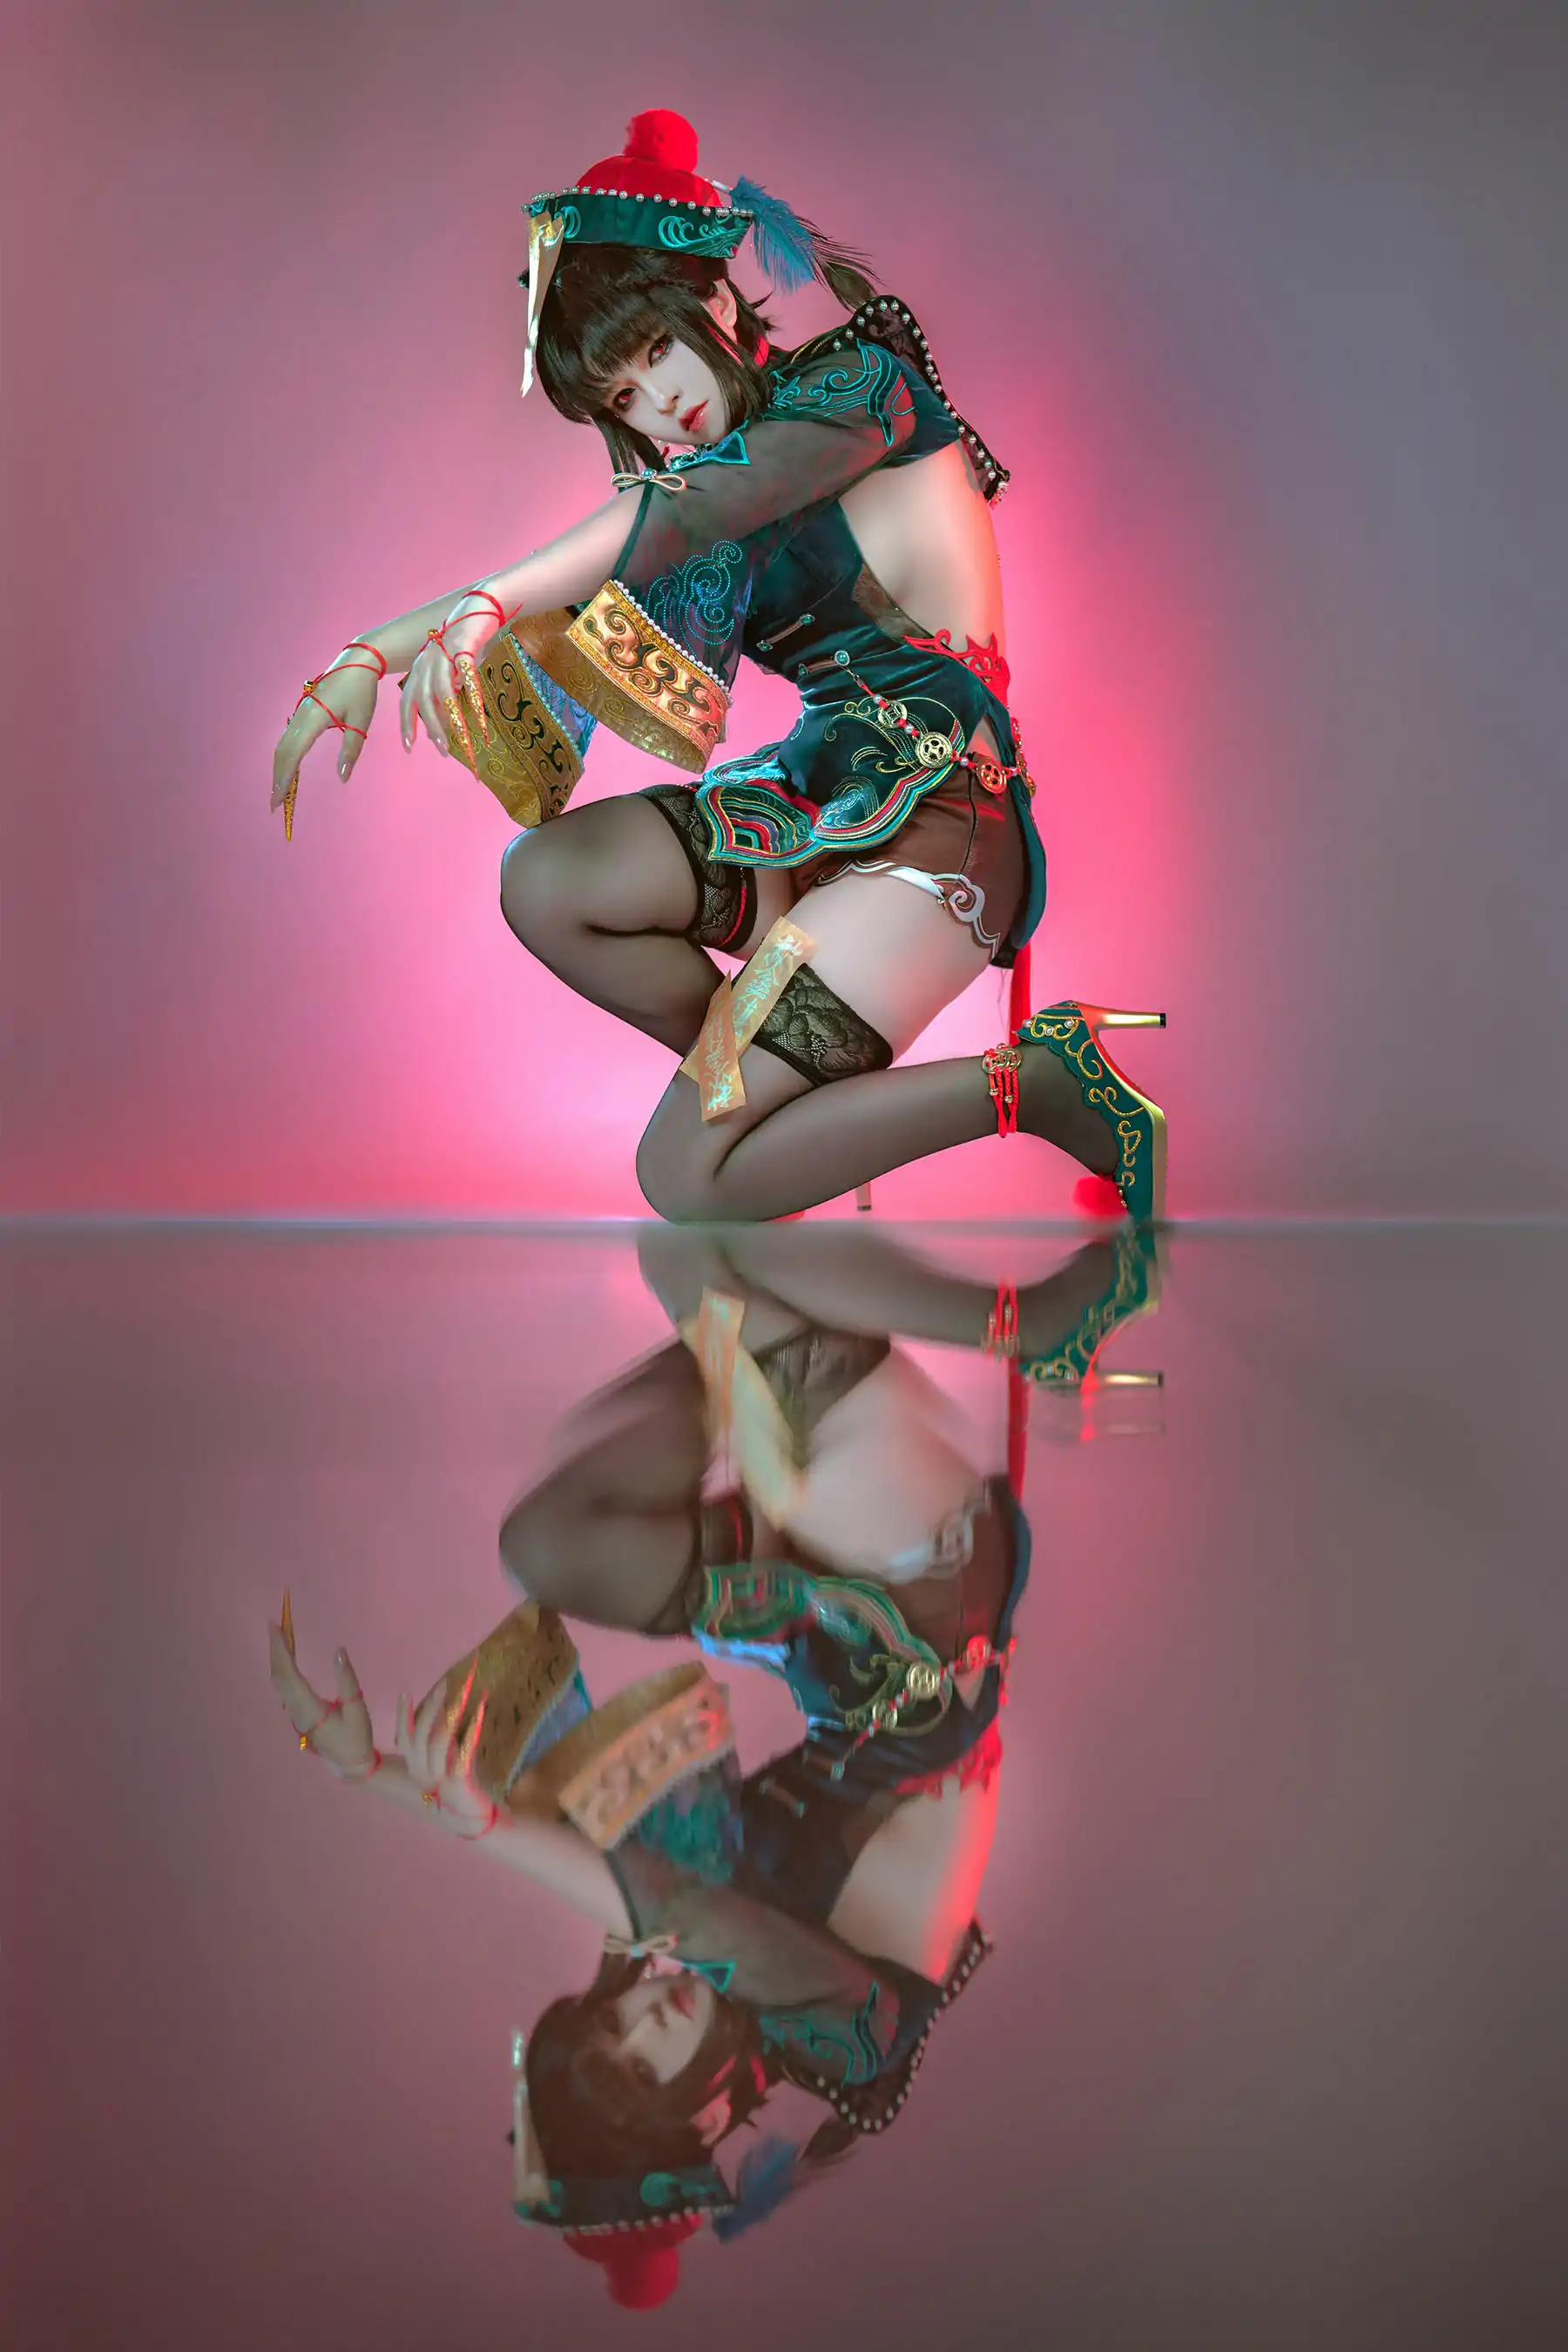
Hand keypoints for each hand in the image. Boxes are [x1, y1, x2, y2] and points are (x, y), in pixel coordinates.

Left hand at [268, 1600, 378, 1779]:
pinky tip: (287, 1656)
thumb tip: (338, 1651)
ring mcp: (295, 1713)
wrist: (351, 1763)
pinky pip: (285, 1686)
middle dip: (275, 1649)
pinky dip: (283, 1667)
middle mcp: (296, 1710)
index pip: (289, 1674)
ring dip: (278, 1657)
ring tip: (279, 1635)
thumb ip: (347, 1680)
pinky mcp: (299, 1713)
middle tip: (274, 1624)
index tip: (277, 1629)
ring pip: (279, 1682)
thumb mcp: (357, 1708)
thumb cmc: (356, 1736)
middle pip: (279, 1676)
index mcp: (308, 1708)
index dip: (281, 1650)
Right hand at [270, 651, 383, 825]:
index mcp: (313, 718)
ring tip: (279, 791)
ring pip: (282, 745)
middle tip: (275, 804)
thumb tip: (342, 778)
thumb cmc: (361, 691)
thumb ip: (350, 751)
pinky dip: (285, 756)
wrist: (356, 663)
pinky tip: (287, 769)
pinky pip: (288, 738)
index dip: (284, 778)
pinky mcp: (303, 712)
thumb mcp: (360, 721)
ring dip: (279, 768)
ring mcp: (299, 713)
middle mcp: (301, 716)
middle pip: (282, 751)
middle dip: (277, 778)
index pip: (293, 754)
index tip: (279, 799)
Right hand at [394, 1666, 497, 1838]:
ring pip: (437, 1742)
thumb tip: (447, 1709)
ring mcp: (439, 1780)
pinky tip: (480, 1713)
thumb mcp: (446, 1760)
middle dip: (431, 1707)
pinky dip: (470, 1731)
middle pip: (419, 1736)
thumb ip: (441, 1740)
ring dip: (450, 1714)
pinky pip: (462, 1753)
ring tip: (462, 1694)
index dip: (402, 1716)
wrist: (475, 1818)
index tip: (405, 1692)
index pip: (404, 1739)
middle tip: (444, 1684)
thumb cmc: (461, 1785)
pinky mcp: (458, 1784)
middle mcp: (422, 1774)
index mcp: (416, 1768)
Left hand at [399, 594, 501, 761]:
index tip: (409, 746)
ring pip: (441, 692)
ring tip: (460, 739)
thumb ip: (445, 690)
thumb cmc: (467, 641)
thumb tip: (445, 719)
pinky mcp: (463, 647)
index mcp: (421, 667)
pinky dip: (473, 700)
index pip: (408, 699)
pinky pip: (467, 678)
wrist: (481, 606)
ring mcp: (444, 653)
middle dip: (431, 728)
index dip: (407, 723)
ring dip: (449, 718)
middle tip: (442, 750)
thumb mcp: (450, 668)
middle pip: (422, 699)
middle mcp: (427, 660)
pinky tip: (480, 718)